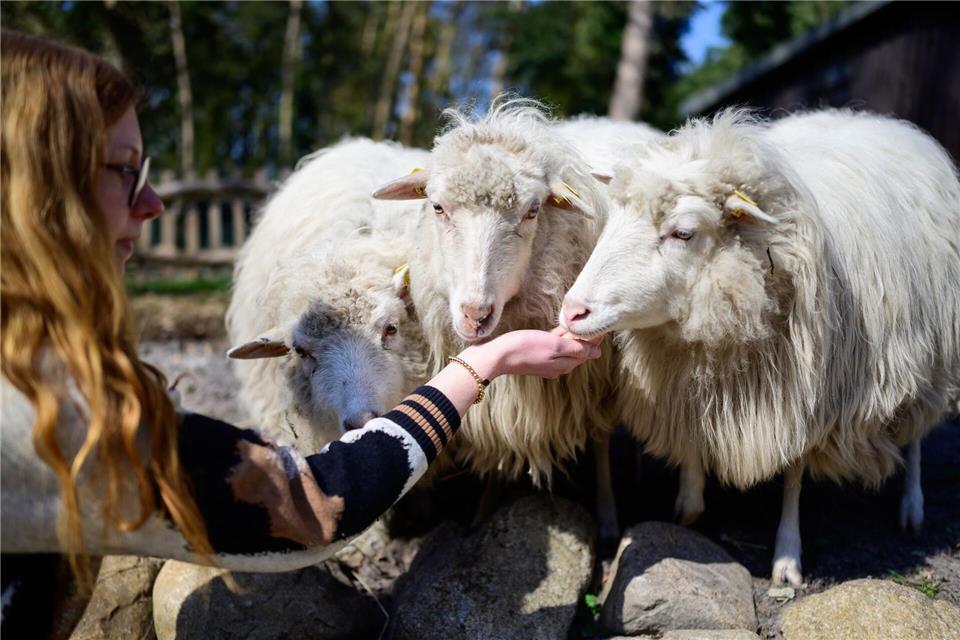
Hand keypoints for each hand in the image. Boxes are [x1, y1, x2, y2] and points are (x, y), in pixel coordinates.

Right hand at [460, 328, 601, 380]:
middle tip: (591, 320)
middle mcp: (557, 366)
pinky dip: (558, 338)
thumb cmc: (525, 348)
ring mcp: (546, 362)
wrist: (497, 355)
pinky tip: (558, 330)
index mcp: (565, 364)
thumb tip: (597, 353)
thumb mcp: (555, 346)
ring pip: (564, 349)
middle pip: (577, 350)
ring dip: (571, 337)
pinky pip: (552, 347)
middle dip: (583, 337)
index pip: (587, 351)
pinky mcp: (535, 357)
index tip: (601, 324)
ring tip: (577, 322)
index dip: (595, 338)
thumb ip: (577, 349)